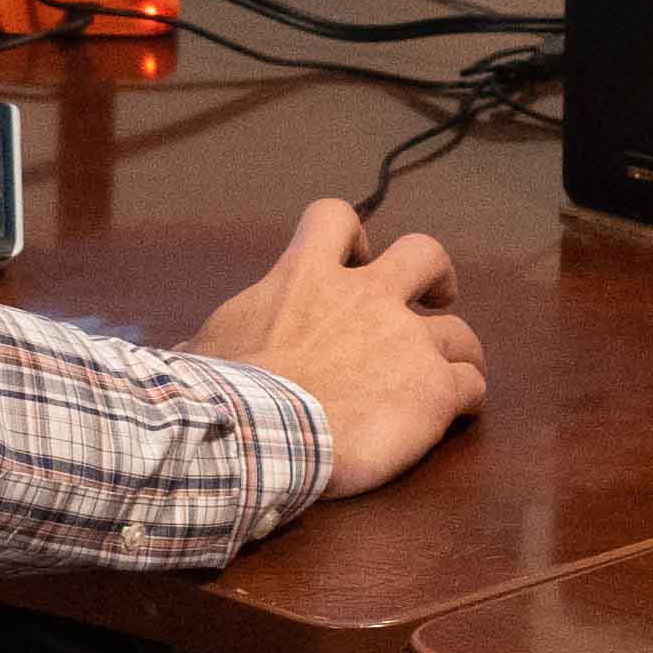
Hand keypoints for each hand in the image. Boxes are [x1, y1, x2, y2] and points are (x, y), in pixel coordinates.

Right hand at [189, 198, 484, 500]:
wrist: (258, 433)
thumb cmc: (221, 390)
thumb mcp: (206, 348)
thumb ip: (212, 342)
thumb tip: (181, 356)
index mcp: (306, 277)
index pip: (335, 219)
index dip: (353, 235)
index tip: (355, 258)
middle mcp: (367, 299)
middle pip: (426, 254)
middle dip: (435, 276)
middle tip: (435, 299)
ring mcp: (407, 343)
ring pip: (461, 333)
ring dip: (460, 352)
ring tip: (453, 375)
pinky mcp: (433, 390)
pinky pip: (471, 386)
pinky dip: (467, 398)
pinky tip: (456, 418)